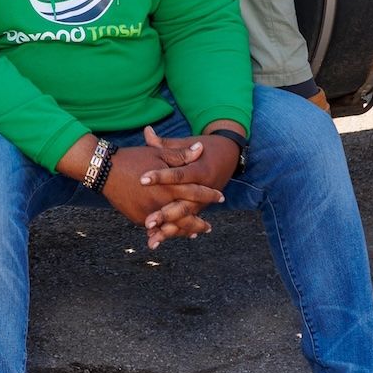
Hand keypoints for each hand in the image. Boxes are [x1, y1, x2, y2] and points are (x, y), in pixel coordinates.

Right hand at [100, 129, 223, 240]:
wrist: (104, 169)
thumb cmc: (133, 158)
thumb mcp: (158, 153)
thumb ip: (181, 155)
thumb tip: (201, 148)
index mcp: (168, 185)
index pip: (195, 191)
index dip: (209, 194)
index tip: (221, 197)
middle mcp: (160, 202)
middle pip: (186, 216)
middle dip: (199, 222)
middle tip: (209, 227)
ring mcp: (148, 212)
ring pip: (172, 226)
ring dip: (184, 230)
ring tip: (195, 233)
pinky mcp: (137, 218)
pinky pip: (156, 228)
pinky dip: (166, 231)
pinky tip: (173, 233)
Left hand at [136, 131, 241, 248]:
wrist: (229, 155)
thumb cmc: (205, 146)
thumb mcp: (186, 143)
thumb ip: (166, 144)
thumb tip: (147, 132)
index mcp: (200, 169)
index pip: (178, 174)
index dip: (160, 176)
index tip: (142, 179)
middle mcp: (204, 189)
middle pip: (184, 204)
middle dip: (166, 214)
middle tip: (148, 220)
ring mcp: (203, 201)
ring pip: (185, 218)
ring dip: (169, 230)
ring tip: (152, 238)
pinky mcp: (200, 208)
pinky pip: (186, 223)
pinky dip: (173, 232)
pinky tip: (158, 241)